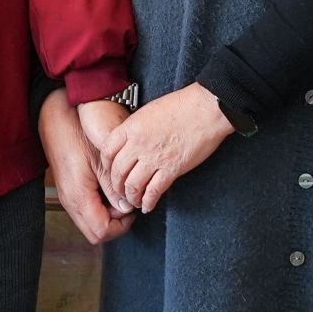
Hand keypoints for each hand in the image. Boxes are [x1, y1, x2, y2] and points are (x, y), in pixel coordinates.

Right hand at [39, 91, 133, 244]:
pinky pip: (85, 209)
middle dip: (115, 224)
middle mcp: (70, 202)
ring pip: (90, 222)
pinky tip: (108, 187)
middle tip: (128, 203)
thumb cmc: (77, 133)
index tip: (133, 209)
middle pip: (94, 233)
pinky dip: (99, 206)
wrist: (54, 117)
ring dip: (108, 215)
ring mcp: (67, 197)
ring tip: (119, 193)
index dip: (121, 226)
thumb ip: (113, 188)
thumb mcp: (102, 159)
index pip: (102, 232)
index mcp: (78, 197)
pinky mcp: (68, 189)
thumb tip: (126, 208)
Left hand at [101, 82, 234, 213]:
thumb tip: (130, 143)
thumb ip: (136, 128)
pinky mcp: (172, 169)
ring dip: (131, 197)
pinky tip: (148, 205)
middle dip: (117, 186)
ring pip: (133, 185)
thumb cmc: (181, 106)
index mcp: (131, 127)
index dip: (107, 165)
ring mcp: (154, 158)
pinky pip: (153, 191)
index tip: (111, 172)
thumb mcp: (149, 112)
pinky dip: (148, 202)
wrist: (206, 108)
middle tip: (121, 191)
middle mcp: (138, 144)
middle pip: (117, 172)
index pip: (107, 151)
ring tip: (134, 201)